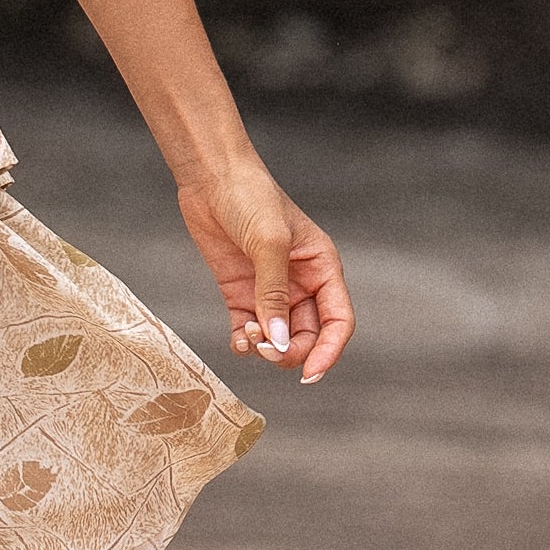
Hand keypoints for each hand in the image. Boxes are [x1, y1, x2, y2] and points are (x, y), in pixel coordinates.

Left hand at [176, 157, 353, 384]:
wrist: (211, 176)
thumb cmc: (250, 197)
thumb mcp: (268, 243)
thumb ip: (272, 293)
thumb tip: (278, 339)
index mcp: (322, 268)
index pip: (338, 321)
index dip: (330, 351)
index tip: (310, 374)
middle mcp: (301, 283)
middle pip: (308, 336)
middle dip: (290, 351)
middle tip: (267, 350)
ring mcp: (270, 289)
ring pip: (279, 337)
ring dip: (266, 347)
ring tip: (248, 336)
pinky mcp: (241, 291)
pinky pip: (250, 330)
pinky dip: (245, 343)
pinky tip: (238, 340)